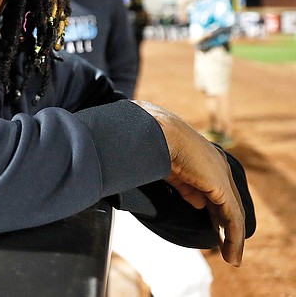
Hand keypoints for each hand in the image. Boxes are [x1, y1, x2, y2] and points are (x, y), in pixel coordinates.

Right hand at [133, 100, 245, 265]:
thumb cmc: (155, 144)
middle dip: (226, 226)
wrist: (156, 133)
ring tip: (231, 257)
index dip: (214, 209)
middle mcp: (219, 167)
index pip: (216, 189)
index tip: (212, 226)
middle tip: (226, 247)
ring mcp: (222, 177)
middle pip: (228, 203)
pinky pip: (232, 218)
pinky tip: (231, 252)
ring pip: (233, 214)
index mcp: (206, 159)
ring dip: (233, 238)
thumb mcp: (172, 171)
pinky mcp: (221, 188)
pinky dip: (233, 237)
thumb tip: (199, 204)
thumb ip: (187, 187)